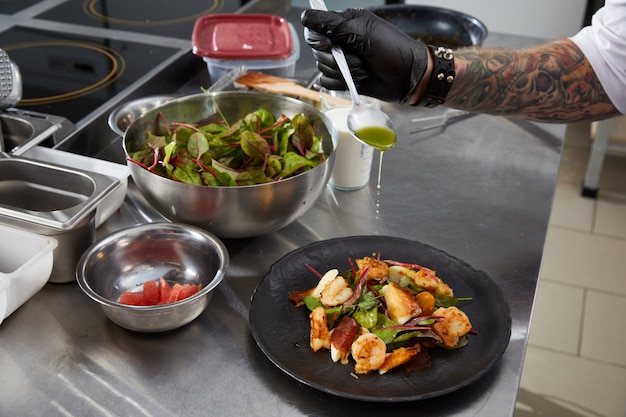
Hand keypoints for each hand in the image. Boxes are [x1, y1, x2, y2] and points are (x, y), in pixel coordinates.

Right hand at [301, 8, 427, 102]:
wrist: (407, 76)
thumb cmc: (392, 49)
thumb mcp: (361, 30)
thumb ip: (331, 23)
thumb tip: (306, 16)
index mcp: (344, 25)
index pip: (315, 29)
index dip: (320, 39)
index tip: (333, 44)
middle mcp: (340, 42)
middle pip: (317, 51)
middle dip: (337, 58)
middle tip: (358, 56)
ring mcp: (342, 62)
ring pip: (323, 68)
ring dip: (345, 71)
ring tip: (364, 68)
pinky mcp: (344, 79)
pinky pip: (327, 82)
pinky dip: (342, 83)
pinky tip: (359, 79)